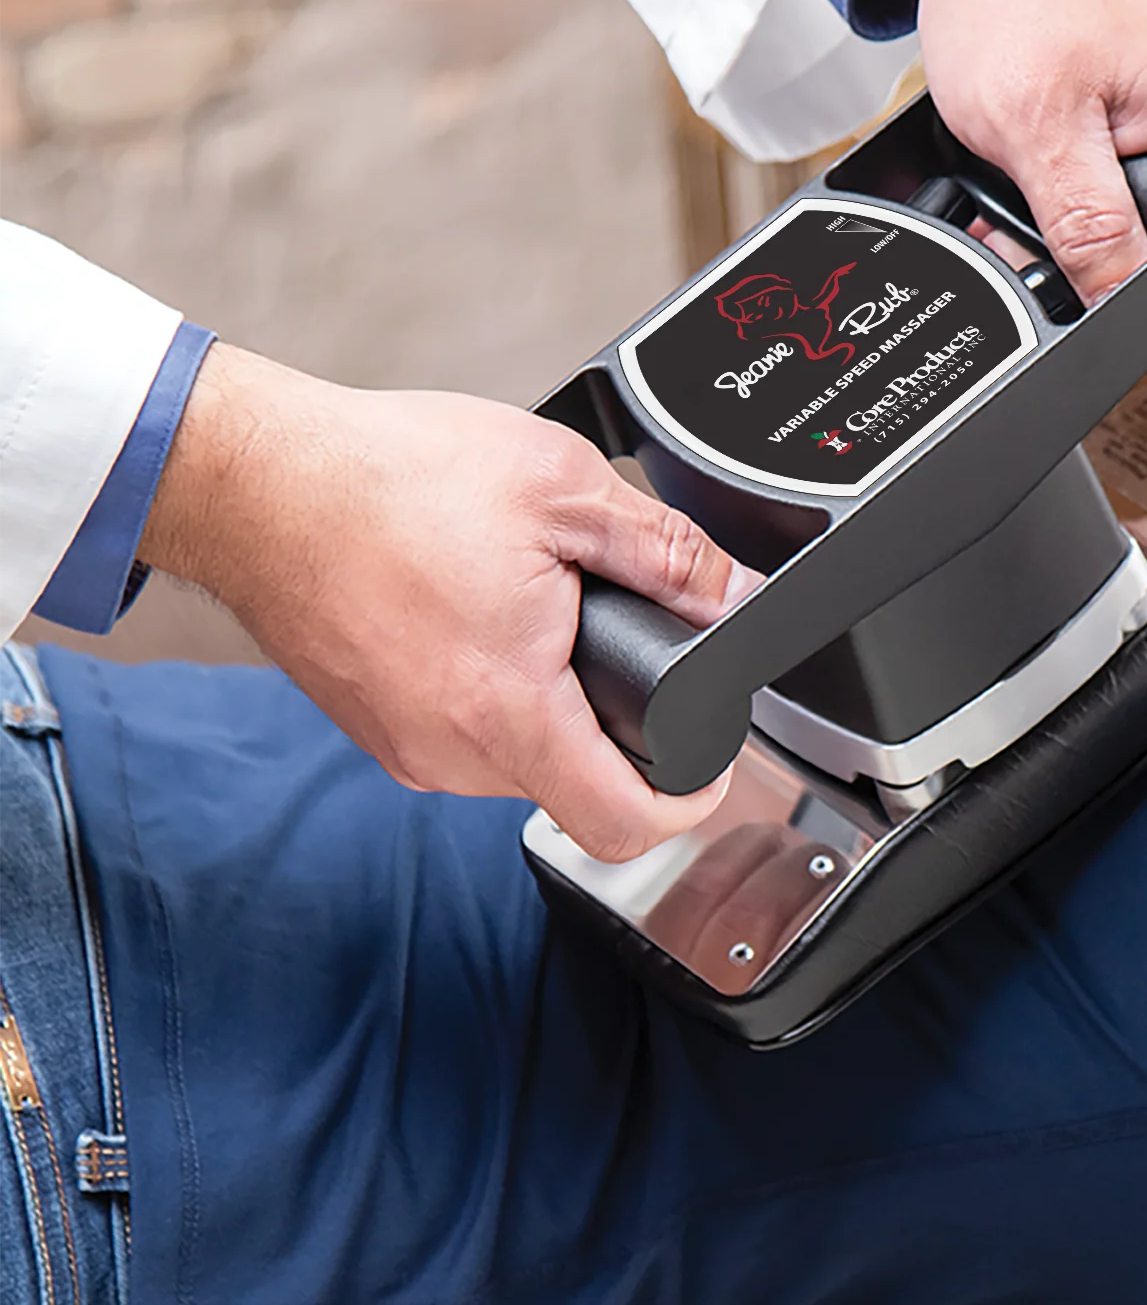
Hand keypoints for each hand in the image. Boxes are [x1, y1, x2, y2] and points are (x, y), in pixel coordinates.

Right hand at [141, 343, 749, 861]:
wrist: (252, 481)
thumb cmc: (381, 479)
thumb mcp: (561, 486)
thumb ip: (668, 551)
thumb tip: (736, 593)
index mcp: (507, 709)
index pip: (624, 825)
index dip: (690, 807)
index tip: (710, 771)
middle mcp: (452, 752)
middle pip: (579, 789)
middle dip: (619, 728)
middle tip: (624, 649)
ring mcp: (409, 748)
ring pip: (521, 761)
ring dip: (553, 706)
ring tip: (545, 621)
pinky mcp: (379, 729)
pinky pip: (466, 736)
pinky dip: (495, 693)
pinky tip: (487, 624)